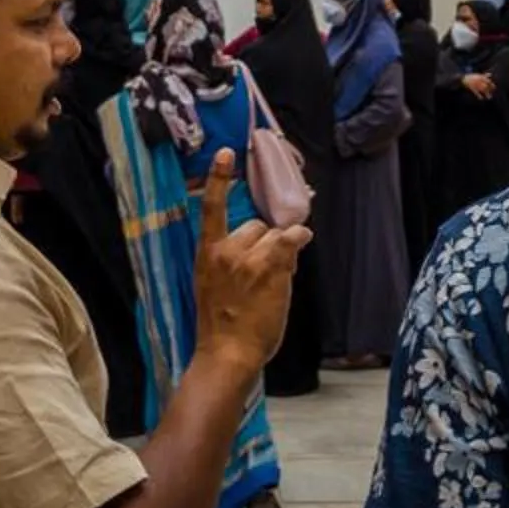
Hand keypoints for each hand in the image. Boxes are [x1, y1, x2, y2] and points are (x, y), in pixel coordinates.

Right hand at [192, 149, 308, 373]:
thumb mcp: (216, 288)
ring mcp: (248, 259)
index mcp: (206, 255)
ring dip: (280, 251)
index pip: (210, 209)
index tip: (225, 153)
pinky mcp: (269, 268)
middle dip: (264, 243)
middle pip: (256, 226)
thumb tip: (269, 245)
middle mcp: (225, 251)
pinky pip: (290, 238)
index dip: (218, 179)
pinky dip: (299, 237)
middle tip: (262, 273)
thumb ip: (233, 262)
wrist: (226, 354)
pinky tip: (302, 238)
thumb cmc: (221, 327)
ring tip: (273, 281)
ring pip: (275, 236)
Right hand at [464, 73, 494, 99]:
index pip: (488, 81)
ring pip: (482, 90)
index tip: (494, 87)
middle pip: (486, 86)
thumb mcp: (478, 75)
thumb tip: (491, 74)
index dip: (491, 84)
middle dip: (490, 90)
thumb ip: (485, 75)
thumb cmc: (471, 77)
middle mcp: (479, 81)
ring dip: (486, 94)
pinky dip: (479, 96)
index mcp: (480, 77)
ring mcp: (476, 85)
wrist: (463, 78)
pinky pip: (476, 93)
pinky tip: (481, 99)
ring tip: (489, 98)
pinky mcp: (472, 88)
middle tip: (492, 93)